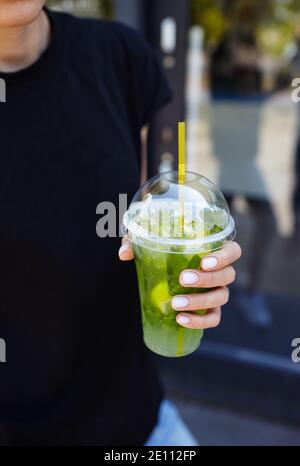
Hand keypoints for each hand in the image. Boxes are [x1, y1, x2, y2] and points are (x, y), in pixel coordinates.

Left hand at [119, 240, 240, 329]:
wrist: (163, 275)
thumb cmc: (163, 252)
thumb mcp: (148, 243)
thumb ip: (136, 242)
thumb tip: (124, 253)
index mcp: (214, 251)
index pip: (233, 251)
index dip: (224, 256)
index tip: (205, 261)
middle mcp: (221, 271)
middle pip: (227, 275)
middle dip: (207, 279)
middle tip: (183, 279)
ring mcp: (218, 292)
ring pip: (221, 297)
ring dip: (200, 301)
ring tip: (176, 303)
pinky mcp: (210, 310)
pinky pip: (213, 319)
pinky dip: (200, 321)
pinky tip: (181, 320)